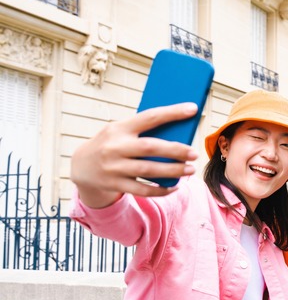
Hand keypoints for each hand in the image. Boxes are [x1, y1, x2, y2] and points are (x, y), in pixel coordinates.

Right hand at [71, 103, 198, 207]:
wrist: (81, 166)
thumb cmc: (111, 143)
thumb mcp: (120, 131)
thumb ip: (143, 132)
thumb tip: (178, 134)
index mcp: (119, 128)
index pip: (149, 117)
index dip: (172, 113)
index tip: (193, 109)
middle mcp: (115, 147)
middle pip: (150, 147)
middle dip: (175, 150)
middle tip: (194, 153)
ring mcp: (114, 167)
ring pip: (148, 171)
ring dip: (173, 171)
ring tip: (190, 170)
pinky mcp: (115, 184)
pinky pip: (143, 190)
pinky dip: (161, 190)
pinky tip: (175, 186)